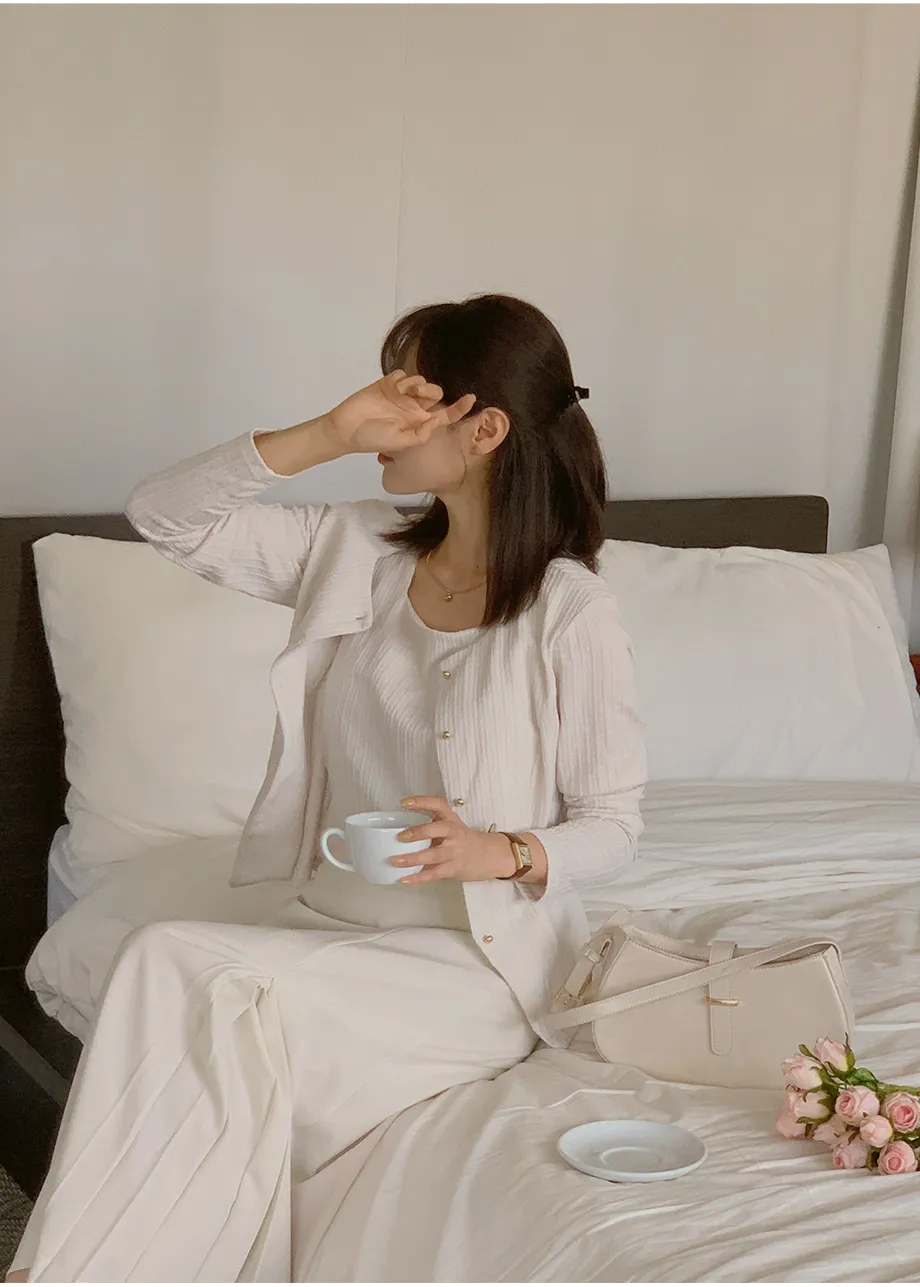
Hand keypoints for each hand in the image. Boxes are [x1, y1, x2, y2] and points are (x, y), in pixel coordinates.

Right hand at [327, 371, 476, 456]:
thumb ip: (420, 435)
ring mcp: (401, 396)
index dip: (460, 408)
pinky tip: (392, 387)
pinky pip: (403, 375)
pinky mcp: (388, 385)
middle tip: (418, 395)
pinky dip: (402, 379)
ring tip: (403, 392)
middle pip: (435, 393)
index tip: (472, 398)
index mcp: (419, 423)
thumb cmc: (373, 438)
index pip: (445, 414)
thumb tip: (435, 422)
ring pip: (420, 381)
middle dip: (432, 391)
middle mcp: (413, 408)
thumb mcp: (399, 443)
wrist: (346, 428)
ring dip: (416, 384)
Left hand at [392, 797, 515, 883]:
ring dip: (413, 859)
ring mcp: (455, 852)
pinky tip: (403, 879)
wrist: (489, 856)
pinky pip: (434, 874)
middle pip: (438, 829)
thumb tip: (399, 824)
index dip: (421, 802)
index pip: (438, 804)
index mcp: (451, 819)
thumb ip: (430, 823)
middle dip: (419, 832)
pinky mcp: (454, 869)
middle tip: (400, 836)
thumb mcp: (451, 825)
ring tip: (395, 861)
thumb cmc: (463, 840)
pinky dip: (418, 877)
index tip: (404, 802)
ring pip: (434, 855)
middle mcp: (454, 833)